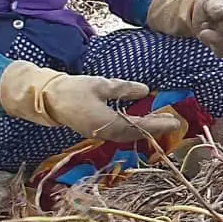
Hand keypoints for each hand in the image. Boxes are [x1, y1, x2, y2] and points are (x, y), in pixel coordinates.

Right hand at [0, 62, 184, 141]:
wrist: (47, 100)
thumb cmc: (73, 89)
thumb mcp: (101, 85)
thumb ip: (124, 89)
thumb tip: (145, 91)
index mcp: (107, 122)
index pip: (139, 126)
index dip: (158, 124)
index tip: (175, 122)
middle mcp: (105, 133)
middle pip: (136, 134)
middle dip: (155, 129)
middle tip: (174, 123)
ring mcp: (100, 134)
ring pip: (128, 136)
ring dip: (145, 130)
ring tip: (161, 122)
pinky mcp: (96, 131)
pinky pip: (120, 133)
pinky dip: (134, 129)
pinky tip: (141, 122)